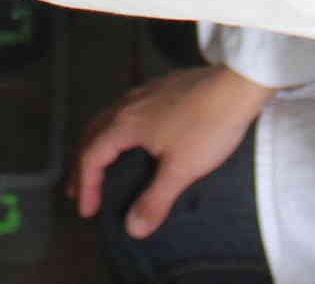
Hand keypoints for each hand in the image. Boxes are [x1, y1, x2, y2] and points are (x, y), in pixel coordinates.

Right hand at [69, 65, 274, 238]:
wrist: (236, 85)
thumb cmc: (207, 127)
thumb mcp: (180, 170)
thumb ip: (154, 200)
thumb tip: (132, 229)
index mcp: (125, 124)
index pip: (91, 157)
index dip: (86, 186)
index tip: (87, 211)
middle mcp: (127, 104)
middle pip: (92, 135)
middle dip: (82, 165)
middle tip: (77, 190)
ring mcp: (144, 92)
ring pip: (107, 119)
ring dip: (97, 144)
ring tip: (98, 164)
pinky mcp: (161, 87)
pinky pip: (125, 110)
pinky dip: (115, 130)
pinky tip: (131, 137)